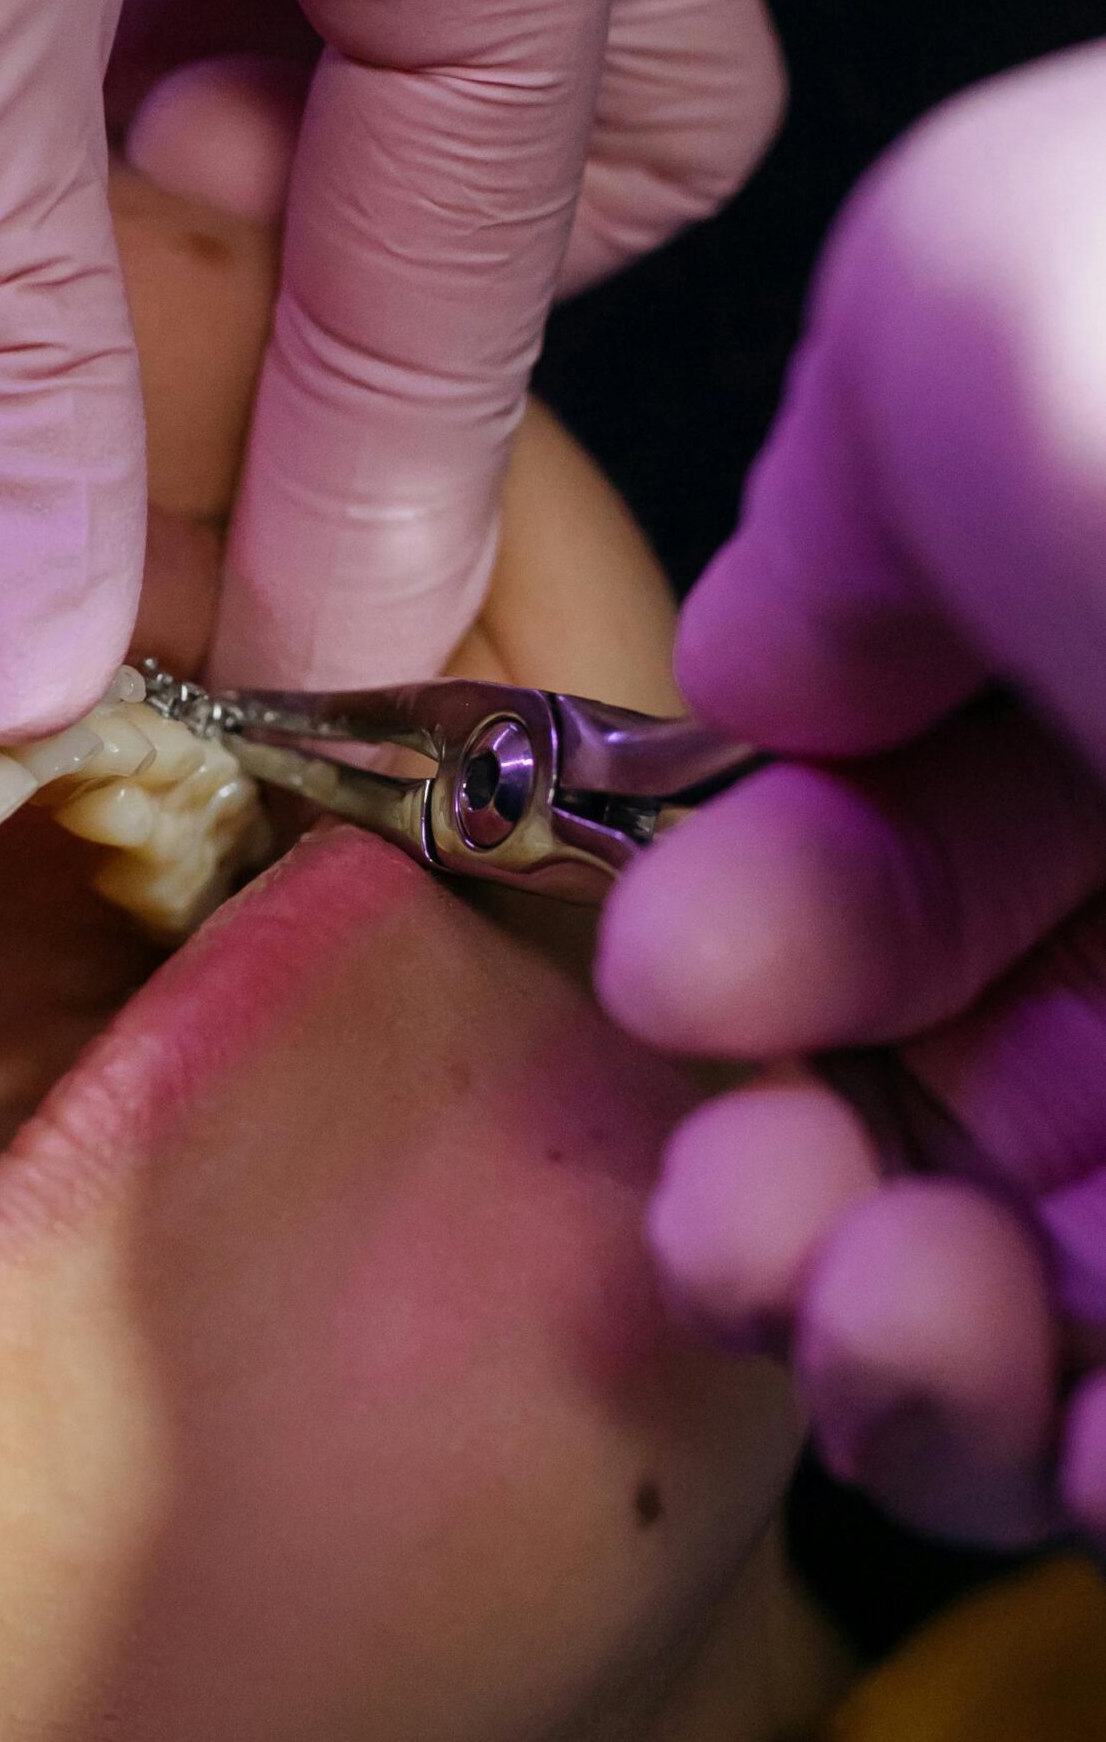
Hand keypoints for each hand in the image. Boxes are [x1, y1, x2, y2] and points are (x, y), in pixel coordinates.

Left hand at [0, 0, 778, 732]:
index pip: (484, 258)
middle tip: (200, 393)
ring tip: (44, 263)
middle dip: (396, 299)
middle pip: (549, 128)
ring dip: (235, 202)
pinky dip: (117, 85)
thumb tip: (34, 639)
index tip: (275, 681)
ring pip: (381, 42)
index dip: (376, 499)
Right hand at [598, 42, 1105, 1546]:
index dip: (772, 905)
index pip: (944, 802)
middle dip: (792, 1156)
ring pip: (1066, 1259)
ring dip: (907, 1333)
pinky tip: (1063, 1435)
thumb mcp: (978, 292)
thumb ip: (829, 482)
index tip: (677, 976)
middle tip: (733, 1206)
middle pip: (984, 1055)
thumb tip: (769, 668)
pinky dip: (1090, 1450)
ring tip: (874, 1311)